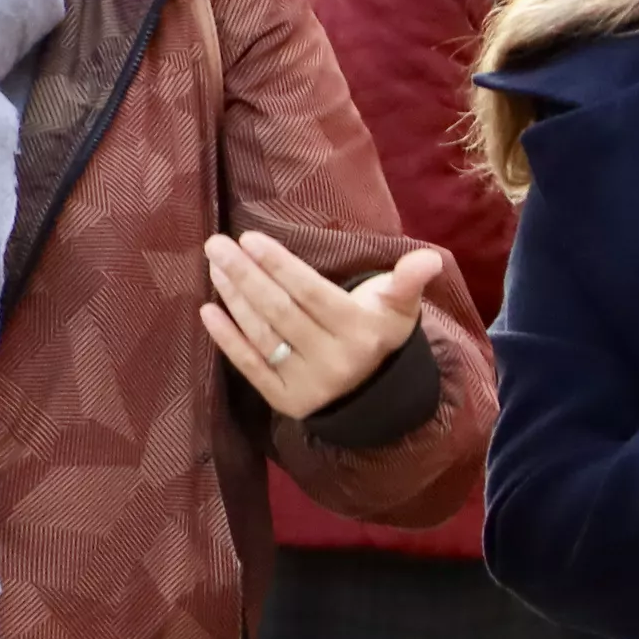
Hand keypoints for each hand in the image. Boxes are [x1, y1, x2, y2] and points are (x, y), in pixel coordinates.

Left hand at [200, 232, 440, 419]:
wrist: (375, 396)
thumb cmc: (379, 334)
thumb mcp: (399, 308)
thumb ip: (408, 281)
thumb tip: (429, 257)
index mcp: (361, 331)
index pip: (312, 293)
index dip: (280, 266)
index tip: (250, 239)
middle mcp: (334, 359)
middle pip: (281, 311)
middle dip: (246, 275)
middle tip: (216, 245)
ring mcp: (308, 383)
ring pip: (263, 334)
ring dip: (234, 298)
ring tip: (215, 267)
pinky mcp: (286, 400)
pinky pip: (251, 366)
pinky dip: (227, 339)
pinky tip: (208, 311)